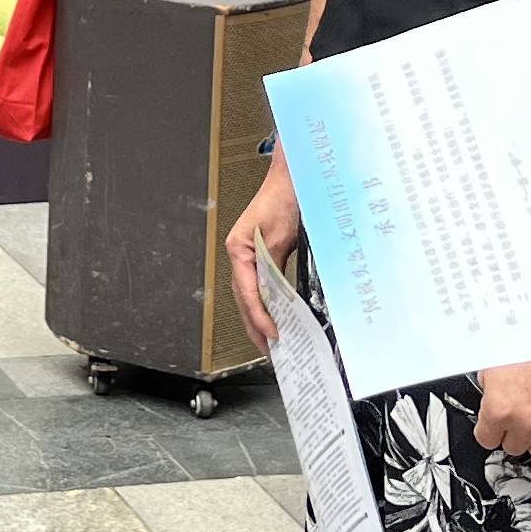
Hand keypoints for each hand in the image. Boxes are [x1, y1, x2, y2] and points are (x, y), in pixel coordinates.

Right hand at [226, 157, 301, 347]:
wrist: (291, 180)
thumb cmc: (282, 199)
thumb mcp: (280, 237)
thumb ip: (275, 268)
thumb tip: (277, 298)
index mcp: (238, 250)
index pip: (248, 294)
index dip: (259, 318)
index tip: (272, 336)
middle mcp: (239, 255)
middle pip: (245, 300)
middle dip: (257, 327)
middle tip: (270, 351)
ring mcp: (248, 256)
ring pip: (251, 296)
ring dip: (260, 319)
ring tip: (271, 342)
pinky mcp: (261, 255)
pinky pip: (262, 286)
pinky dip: (268, 304)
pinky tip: (276, 317)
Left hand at [475, 353, 530, 457]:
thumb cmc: (530, 339)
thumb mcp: (493, 363)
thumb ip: (488, 389)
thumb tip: (488, 395)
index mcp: (499, 409)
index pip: (486, 440)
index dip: (489, 427)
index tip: (493, 421)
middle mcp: (526, 422)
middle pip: (512, 447)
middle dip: (511, 430)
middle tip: (516, 410)